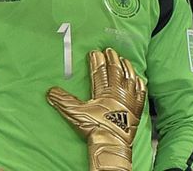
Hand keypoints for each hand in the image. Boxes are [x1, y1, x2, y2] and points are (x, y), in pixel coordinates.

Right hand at [47, 48, 146, 170]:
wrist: (111, 142)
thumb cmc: (95, 127)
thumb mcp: (76, 113)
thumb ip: (64, 101)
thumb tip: (51, 91)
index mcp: (104, 91)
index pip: (100, 71)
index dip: (97, 61)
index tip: (95, 52)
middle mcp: (118, 91)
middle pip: (116, 71)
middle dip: (112, 59)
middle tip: (110, 50)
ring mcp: (129, 99)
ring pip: (130, 78)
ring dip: (127, 67)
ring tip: (124, 59)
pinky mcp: (137, 108)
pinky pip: (141, 93)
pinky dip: (140, 84)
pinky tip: (139, 79)